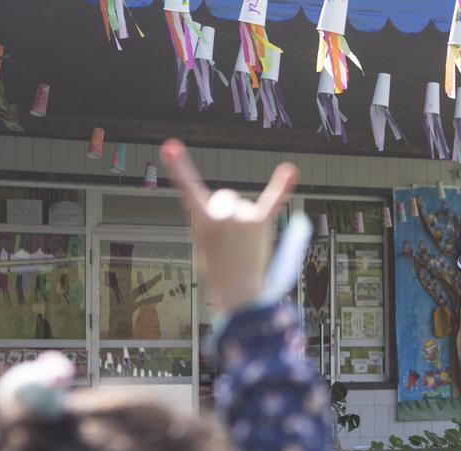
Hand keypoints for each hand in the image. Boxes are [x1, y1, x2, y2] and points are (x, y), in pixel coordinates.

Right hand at [161, 139, 295, 313]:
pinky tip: (290, 171)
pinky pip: (273, 201)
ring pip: (243, 206)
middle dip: (226, 213)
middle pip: (224, 197)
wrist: (238, 293)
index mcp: (201, 220)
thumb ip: (213, 220)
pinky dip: (282, 186)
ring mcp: (243, 217)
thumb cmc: (219, 271)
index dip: (178, 167)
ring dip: (244, 221)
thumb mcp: (203, 243)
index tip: (170, 146)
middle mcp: (222, 215)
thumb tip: (228, 212)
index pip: (187, 189)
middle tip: (228, 240)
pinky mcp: (261, 223)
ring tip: (244, 244)